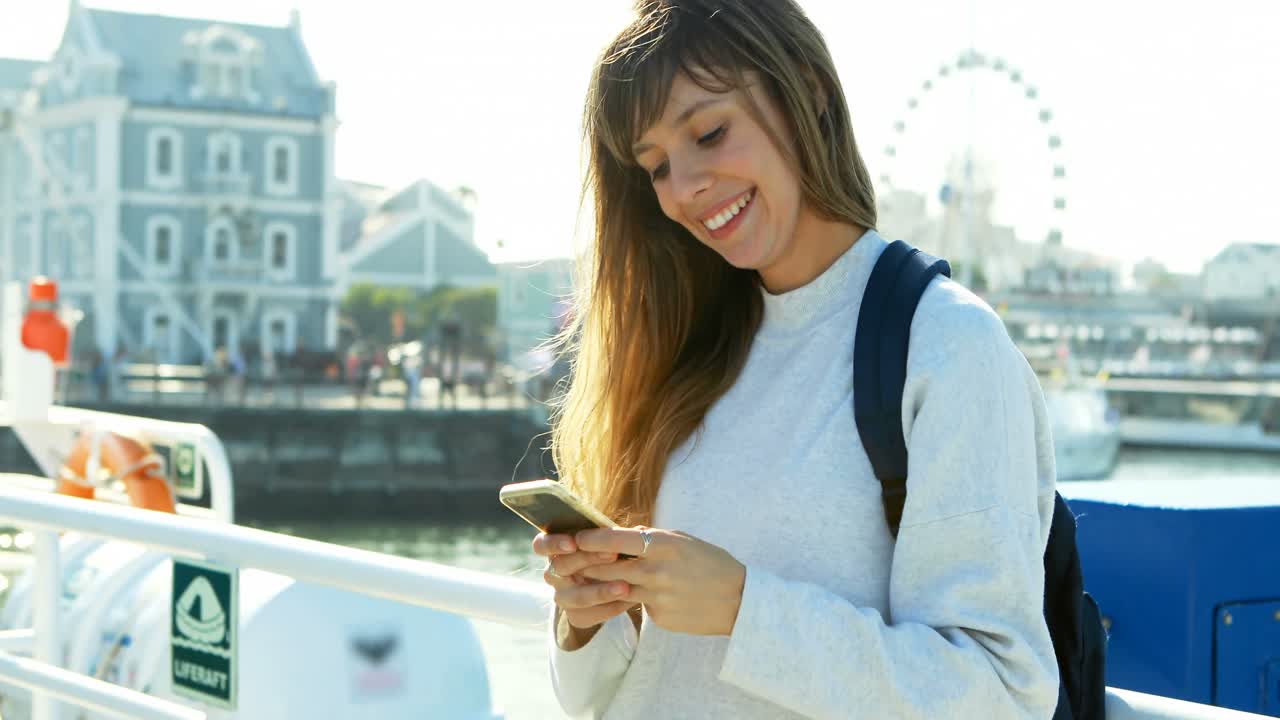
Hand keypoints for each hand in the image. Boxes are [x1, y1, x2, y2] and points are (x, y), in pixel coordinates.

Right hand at [533, 532, 636, 631]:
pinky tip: (629, 600)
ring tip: (625, 587)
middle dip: (588, 560)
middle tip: (613, 554)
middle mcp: (554, 573)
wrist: (619, 580)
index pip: (541, 545)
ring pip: (575, 597)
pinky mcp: (576, 615)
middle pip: (561, 567)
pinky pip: (588, 615)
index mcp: (556, 548)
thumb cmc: (611, 550)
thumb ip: (608, 535)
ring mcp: (563, 596)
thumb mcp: (607, 539)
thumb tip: (632, 530)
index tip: (573, 543)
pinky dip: (609, 608)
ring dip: (600, 591)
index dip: (553, 544)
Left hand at [575, 526, 745, 636]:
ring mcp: (657, 596)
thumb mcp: (681, 541)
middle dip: (585, 564)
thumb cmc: (709, 562)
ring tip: (583, 578)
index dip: (592, 539)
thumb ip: (650, 539)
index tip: (576, 537)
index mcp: (664, 545)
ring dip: (597, 584)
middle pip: (607, 567)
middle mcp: (657, 570)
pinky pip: (635, 605)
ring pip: (614, 589)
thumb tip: (617, 535)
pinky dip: (628, 598)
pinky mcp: (658, 616)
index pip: (617, 539)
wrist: (738, 599)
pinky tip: (626, 595)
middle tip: (567, 560)